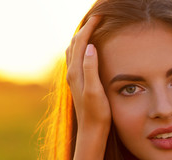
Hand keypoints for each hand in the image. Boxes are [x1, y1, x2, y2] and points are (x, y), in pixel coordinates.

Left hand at [66, 16, 110, 132]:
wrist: (91, 131)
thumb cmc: (97, 113)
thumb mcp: (95, 91)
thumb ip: (91, 69)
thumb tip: (90, 47)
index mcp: (76, 72)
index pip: (81, 42)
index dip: (89, 28)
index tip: (100, 16)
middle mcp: (72, 73)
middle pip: (74, 43)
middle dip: (85, 29)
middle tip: (97, 19)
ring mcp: (73, 78)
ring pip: (73, 51)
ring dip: (81, 37)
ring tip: (92, 29)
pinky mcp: (77, 83)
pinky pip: (75, 59)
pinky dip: (81, 48)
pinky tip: (88, 50)